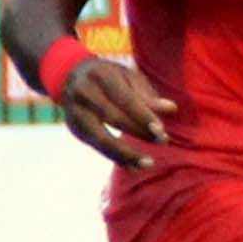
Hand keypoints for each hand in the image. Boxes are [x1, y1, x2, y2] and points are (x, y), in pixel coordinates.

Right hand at [54, 54, 179, 169]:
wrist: (72, 74)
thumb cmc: (109, 76)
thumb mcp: (128, 76)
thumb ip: (147, 94)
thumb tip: (171, 109)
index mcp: (101, 76)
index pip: (125, 100)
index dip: (143, 117)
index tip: (161, 130)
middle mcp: (84, 93)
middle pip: (113, 118)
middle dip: (139, 132)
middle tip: (163, 141)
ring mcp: (75, 112)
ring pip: (101, 138)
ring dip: (126, 154)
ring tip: (147, 163)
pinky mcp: (74, 127)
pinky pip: (96, 147)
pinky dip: (115, 158)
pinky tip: (132, 167)